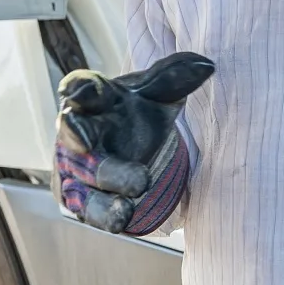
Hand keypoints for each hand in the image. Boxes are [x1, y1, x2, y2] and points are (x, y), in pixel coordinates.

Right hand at [55, 51, 214, 233]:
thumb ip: (175, 79)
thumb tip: (208, 65)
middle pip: (75, 134)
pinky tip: (123, 218)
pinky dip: (105, 214)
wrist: (128, 152)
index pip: (83, 88)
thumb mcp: (156, 96)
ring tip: (128, 200)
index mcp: (93, 99)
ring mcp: (76, 167)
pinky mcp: (81, 197)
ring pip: (84, 177)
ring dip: (103, 187)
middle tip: (92, 143)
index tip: (78, 92)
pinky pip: (90, 209)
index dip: (79, 89)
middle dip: (82, 139)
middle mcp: (77, 131)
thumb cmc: (135, 116)